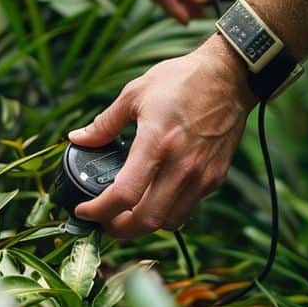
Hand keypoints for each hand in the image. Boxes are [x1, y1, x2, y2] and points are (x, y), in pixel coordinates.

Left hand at [69, 36, 256, 237]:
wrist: (229, 77)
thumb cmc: (182, 80)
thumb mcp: (135, 93)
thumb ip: (104, 123)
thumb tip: (78, 138)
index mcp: (155, 143)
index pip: (124, 195)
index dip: (98, 211)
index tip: (84, 210)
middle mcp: (181, 165)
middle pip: (147, 221)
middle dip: (120, 229)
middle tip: (105, 220)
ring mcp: (201, 175)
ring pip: (170, 222)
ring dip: (146, 224)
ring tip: (129, 213)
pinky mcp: (215, 178)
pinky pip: (188, 208)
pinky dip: (168, 211)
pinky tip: (156, 196)